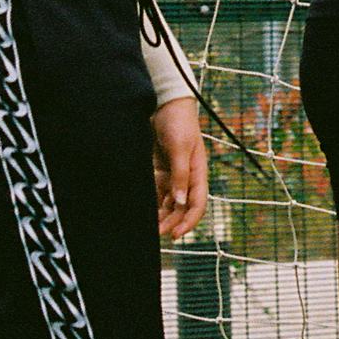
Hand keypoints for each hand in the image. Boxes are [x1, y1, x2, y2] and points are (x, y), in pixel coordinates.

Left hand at [151, 100, 208, 242]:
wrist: (164, 103)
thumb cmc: (178, 122)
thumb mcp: (180, 148)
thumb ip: (180, 175)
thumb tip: (179, 203)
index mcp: (198, 172)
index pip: (197, 204)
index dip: (189, 222)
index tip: (175, 235)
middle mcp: (186, 177)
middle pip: (181, 208)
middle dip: (170, 222)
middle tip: (155, 235)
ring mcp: (171, 175)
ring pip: (167, 203)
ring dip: (159, 216)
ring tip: (145, 227)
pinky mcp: (158, 171)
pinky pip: (155, 193)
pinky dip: (150, 203)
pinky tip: (139, 211)